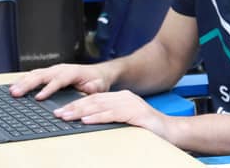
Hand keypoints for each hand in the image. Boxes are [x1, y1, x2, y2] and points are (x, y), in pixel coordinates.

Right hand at [9, 63, 112, 99]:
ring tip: (12, 90)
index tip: (38, 98)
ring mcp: (54, 70)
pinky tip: (15, 85)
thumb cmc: (97, 80)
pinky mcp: (50, 73)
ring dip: (23, 82)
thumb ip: (94, 87)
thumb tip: (89, 87)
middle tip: (16, 93)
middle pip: (42, 75)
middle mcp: (61, 69)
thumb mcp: (100, 85)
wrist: (98, 73)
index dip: (48, 89)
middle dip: (28, 85)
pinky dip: (24, 80)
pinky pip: (34, 75)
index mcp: (72, 72)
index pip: (58, 80)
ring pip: (35, 74)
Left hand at [54, 90, 174, 140]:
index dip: (76, 104)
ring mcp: (130, 104)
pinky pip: (112, 114)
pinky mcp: (135, 113)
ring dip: (81, 112)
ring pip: (100, 106)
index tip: (61, 111)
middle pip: (94, 101)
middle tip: (58, 114)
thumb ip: (110, 117)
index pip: (94, 99)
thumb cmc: (149, 129)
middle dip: (73, 107)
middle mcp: (124, 98)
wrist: (171, 132)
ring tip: (67, 117)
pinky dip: (97, 117)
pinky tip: (86, 120)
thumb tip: (87, 121)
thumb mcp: (125, 120)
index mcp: (121, 98)